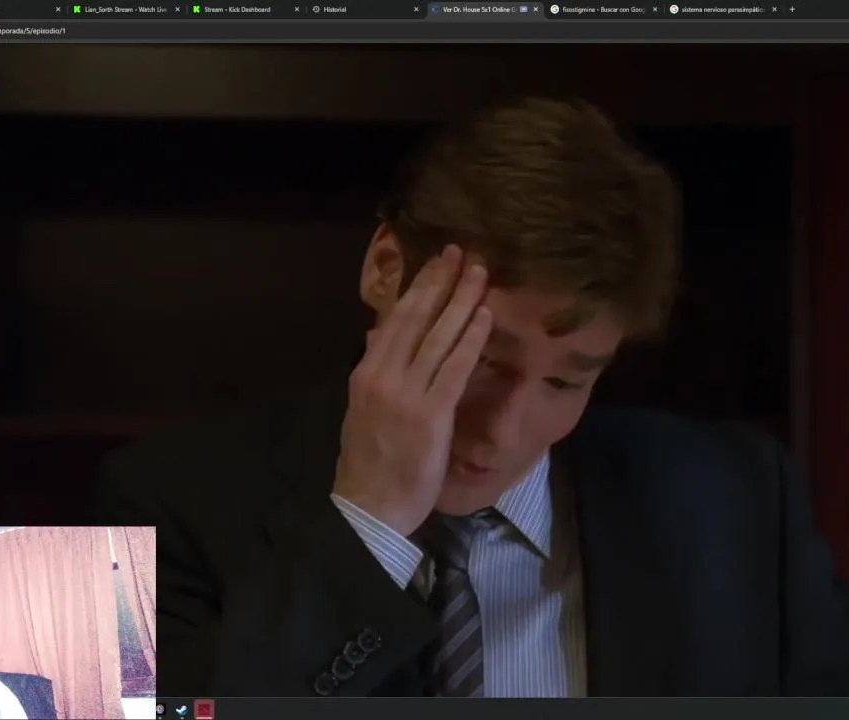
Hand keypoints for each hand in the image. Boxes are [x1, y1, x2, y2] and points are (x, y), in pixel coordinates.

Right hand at [333, 244, 491, 535]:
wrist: (368, 506)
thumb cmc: (371, 462)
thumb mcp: (363, 410)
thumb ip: (377, 374)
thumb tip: (382, 339)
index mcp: (365, 373)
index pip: (394, 320)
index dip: (417, 288)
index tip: (435, 264)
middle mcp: (382, 375)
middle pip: (415, 318)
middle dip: (440, 282)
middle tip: (461, 252)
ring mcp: (406, 393)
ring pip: (437, 336)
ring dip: (461, 301)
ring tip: (481, 273)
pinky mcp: (431, 415)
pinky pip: (454, 368)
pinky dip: (470, 340)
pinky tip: (485, 317)